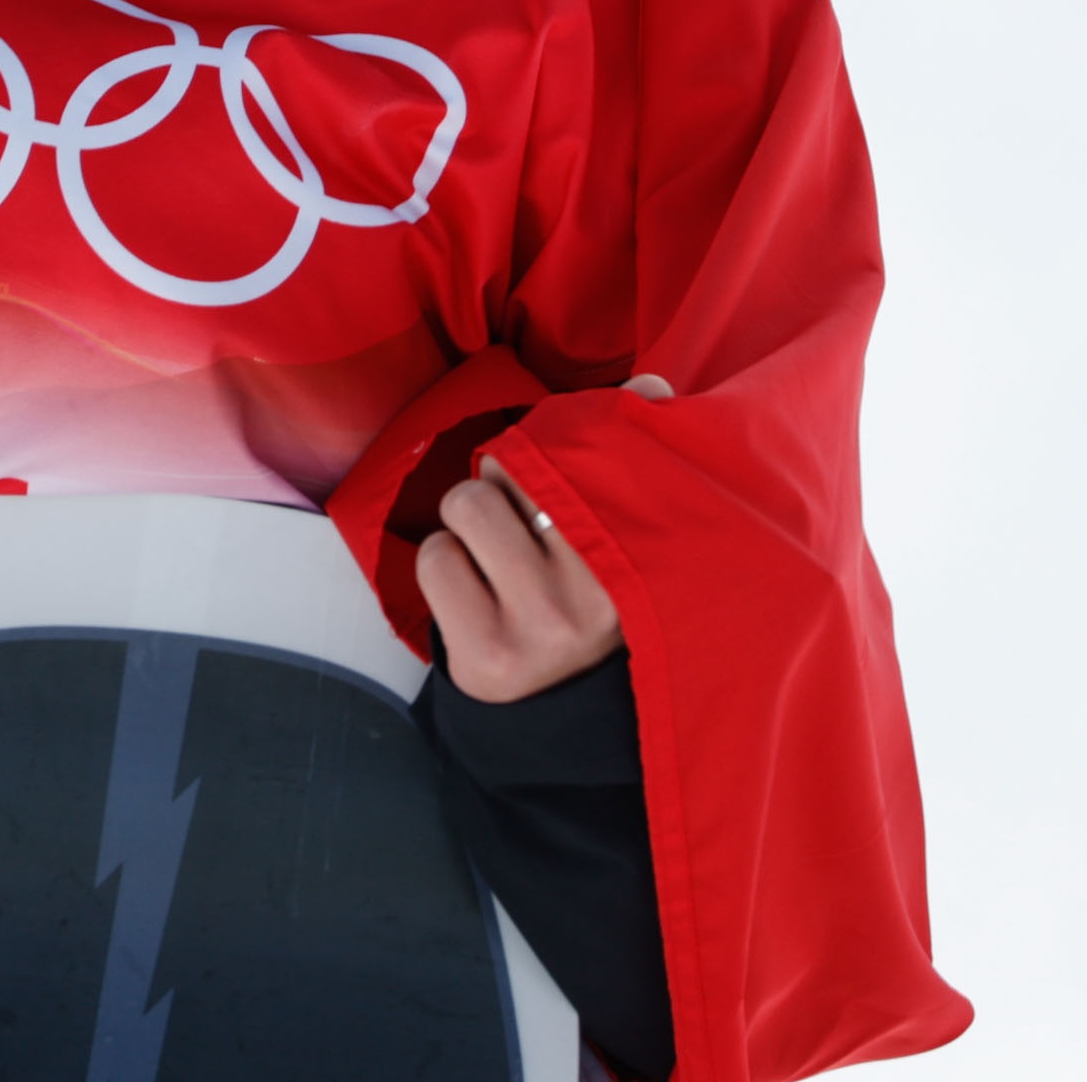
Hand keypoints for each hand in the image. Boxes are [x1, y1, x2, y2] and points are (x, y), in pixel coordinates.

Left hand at [421, 376, 668, 703]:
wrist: (554, 704)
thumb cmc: (579, 588)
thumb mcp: (616, 527)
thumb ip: (630, 449)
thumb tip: (651, 383)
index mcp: (636, 556)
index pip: (574, 454)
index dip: (544, 451)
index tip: (547, 481)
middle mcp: (595, 597)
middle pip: (510, 468)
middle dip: (502, 485)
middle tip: (521, 527)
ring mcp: (541, 629)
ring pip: (466, 505)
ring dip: (467, 525)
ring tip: (496, 558)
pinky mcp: (487, 654)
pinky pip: (434, 558)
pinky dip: (444, 567)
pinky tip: (474, 595)